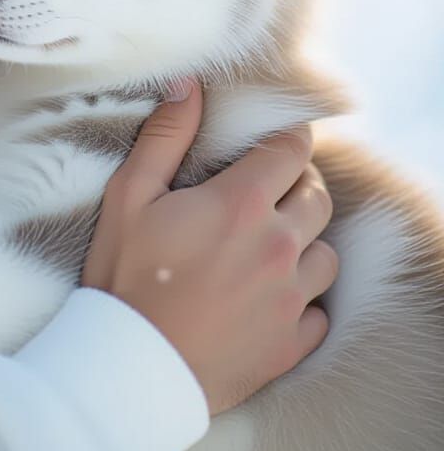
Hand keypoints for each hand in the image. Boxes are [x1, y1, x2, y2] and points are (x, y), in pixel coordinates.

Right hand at [81, 83, 337, 415]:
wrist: (131, 366)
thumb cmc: (124, 277)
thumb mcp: (130, 195)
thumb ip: (165, 136)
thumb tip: (188, 84)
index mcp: (241, 204)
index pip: (292, 150)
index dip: (288, 139)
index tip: (274, 143)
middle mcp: (277, 246)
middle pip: (317, 196)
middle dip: (297, 184)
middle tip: (266, 190)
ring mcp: (289, 298)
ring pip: (326, 252)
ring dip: (304, 240)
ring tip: (271, 243)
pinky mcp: (290, 343)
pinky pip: (320, 309)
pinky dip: (303, 298)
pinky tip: (271, 295)